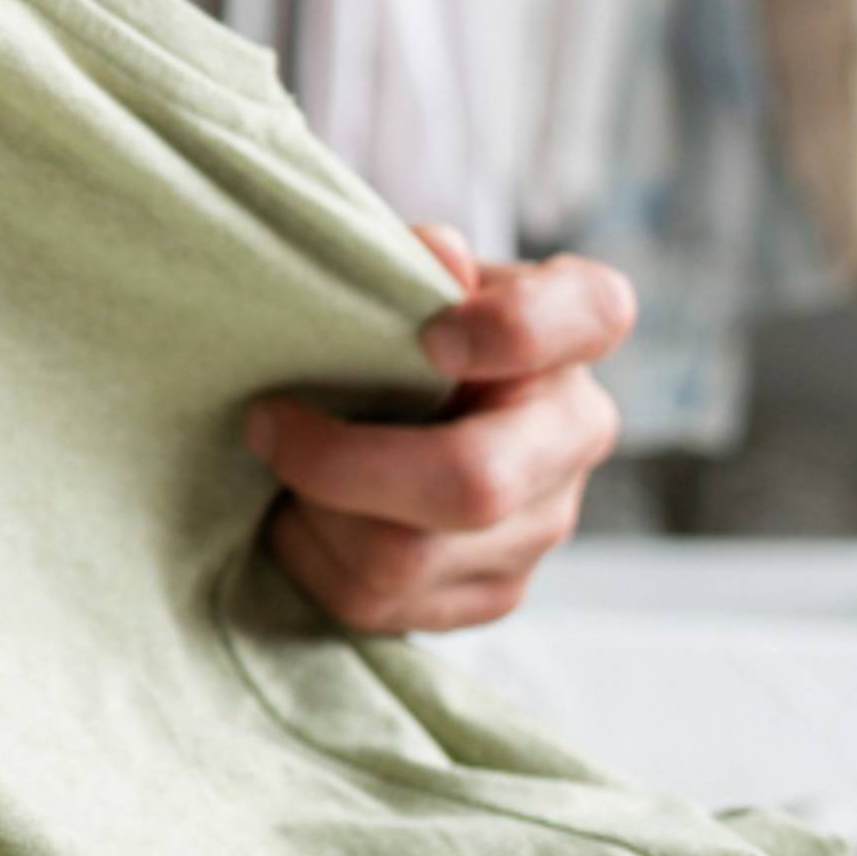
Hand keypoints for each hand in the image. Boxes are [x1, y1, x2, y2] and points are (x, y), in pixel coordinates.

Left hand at [252, 227, 633, 633]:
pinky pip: (378, 602)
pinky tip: (301, 515)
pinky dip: (312, 557)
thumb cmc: (386, 321)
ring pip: (403, 555)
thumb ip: (409, 265)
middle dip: (342, 464)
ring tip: (279, 468)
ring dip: (311, 512)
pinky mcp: (493, 592)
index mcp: (571, 328)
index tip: (430, 336)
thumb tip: (437, 253)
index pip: (591, 314)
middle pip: (472, 483)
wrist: (384, 407)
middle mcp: (575, 431)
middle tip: (266, 423)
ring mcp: (542, 524)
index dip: (515, 330)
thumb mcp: (398, 275)